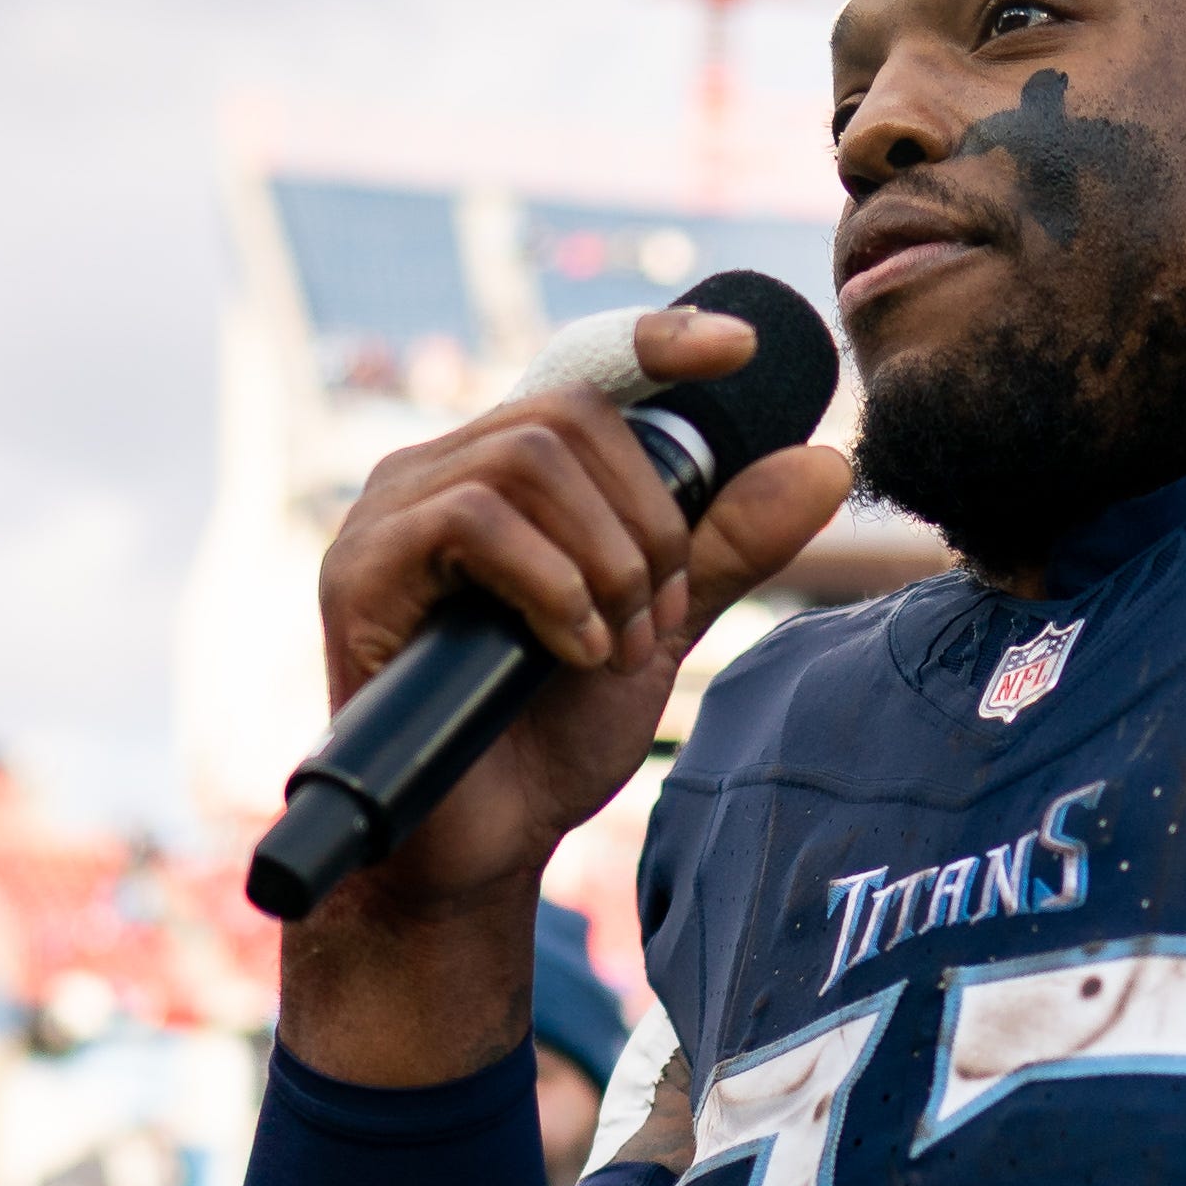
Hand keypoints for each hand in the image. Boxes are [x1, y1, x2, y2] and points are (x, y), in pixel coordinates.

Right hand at [282, 312, 849, 1086]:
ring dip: (605, 560)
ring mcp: (389, 513)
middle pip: (571, 414)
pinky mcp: (359, 566)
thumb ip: (726, 546)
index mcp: (504, 474)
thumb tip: (825, 461)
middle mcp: (438, 472)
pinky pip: (474, 521)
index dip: (658, 340)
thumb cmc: (551, 735)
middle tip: (657, 617)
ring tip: (613, 645)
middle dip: (647, 520)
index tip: (741, 348)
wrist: (482, 846)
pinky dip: (552, 587)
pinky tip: (572, 653)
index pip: (581, 370)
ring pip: (528, 458)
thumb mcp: (660, 626)